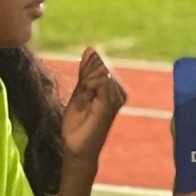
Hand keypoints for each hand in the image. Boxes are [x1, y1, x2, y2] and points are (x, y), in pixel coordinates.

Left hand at [60, 48, 126, 168]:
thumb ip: (86, 72)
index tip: (82, 89)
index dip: (87, 68)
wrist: (76, 147)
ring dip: (85, 83)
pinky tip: (85, 97)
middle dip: (86, 76)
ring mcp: (115, 97)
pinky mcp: (109, 103)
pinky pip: (100, 81)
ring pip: (98, 72)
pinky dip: (89, 84)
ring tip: (84, 102)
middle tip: (82, 98)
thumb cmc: (78, 124)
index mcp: (113, 89)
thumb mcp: (79, 94)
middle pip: (100, 67)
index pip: (100, 64)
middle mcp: (119, 92)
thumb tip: (90, 48)